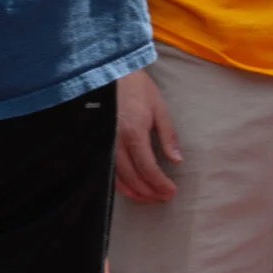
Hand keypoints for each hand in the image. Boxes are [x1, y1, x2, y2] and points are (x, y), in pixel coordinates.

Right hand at [113, 68, 181, 202]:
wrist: (109, 74)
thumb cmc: (137, 89)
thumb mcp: (159, 108)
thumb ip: (168, 136)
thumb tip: (176, 160)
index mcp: (134, 133)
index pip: (147, 168)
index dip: (159, 184)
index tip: (170, 192)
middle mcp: (115, 143)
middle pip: (132, 178)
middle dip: (149, 192)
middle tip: (162, 198)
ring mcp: (102, 144)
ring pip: (117, 179)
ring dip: (134, 192)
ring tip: (149, 197)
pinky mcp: (96, 144)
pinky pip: (106, 171)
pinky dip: (119, 184)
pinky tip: (130, 188)